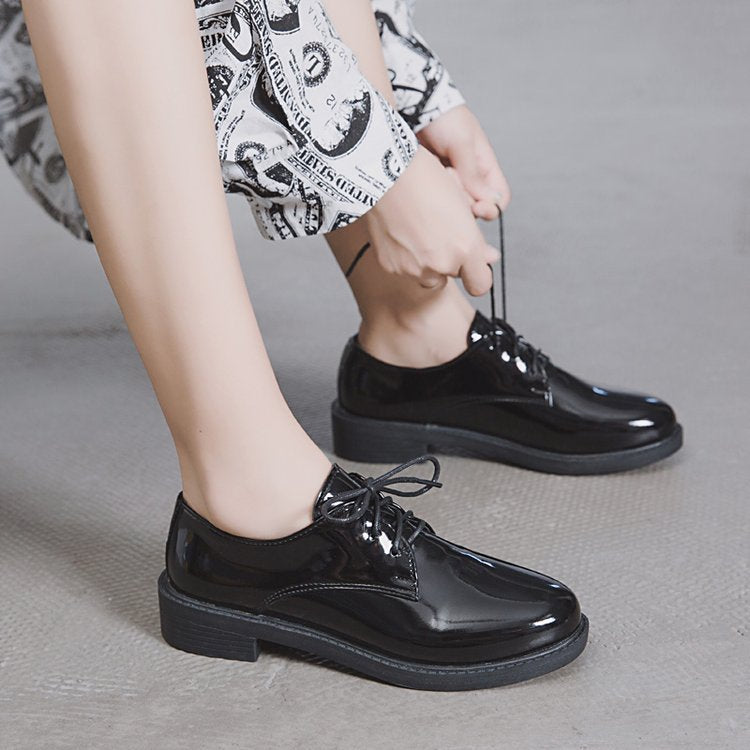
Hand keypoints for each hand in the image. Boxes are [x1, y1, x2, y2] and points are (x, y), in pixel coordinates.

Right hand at [363, 146, 498, 295]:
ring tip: (419, 232)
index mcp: (465, 248)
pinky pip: (405, 271)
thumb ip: (478, 242)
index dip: (478, 274)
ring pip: (428, 276)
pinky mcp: (392, 267)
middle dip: (450, 261)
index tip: (474, 266)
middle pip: (453, 276)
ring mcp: (415, 269)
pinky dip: (406, 258)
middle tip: (440, 233)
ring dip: (428, 262)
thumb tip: (490, 259)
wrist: (385, 175)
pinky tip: (403, 234)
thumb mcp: (464, 208)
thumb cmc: (425, 182)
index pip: (481, 285)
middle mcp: (441, 264)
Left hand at [418, 104, 510, 219]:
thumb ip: (474, 173)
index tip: (476, 207)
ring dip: (447, 194)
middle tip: (449, 177)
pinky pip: (437, 197)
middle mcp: (471, 177)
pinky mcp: (434, 182)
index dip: (491, 208)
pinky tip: (428, 175)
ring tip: (437, 171)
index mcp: (486, 167)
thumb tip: (492, 200)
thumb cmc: (445, 118)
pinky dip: (433, 192)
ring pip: (455, 204)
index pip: (499, 198)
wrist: (416, 106)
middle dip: (463, 200)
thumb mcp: (462, 143)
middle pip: (474, 206)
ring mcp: (451, 180)